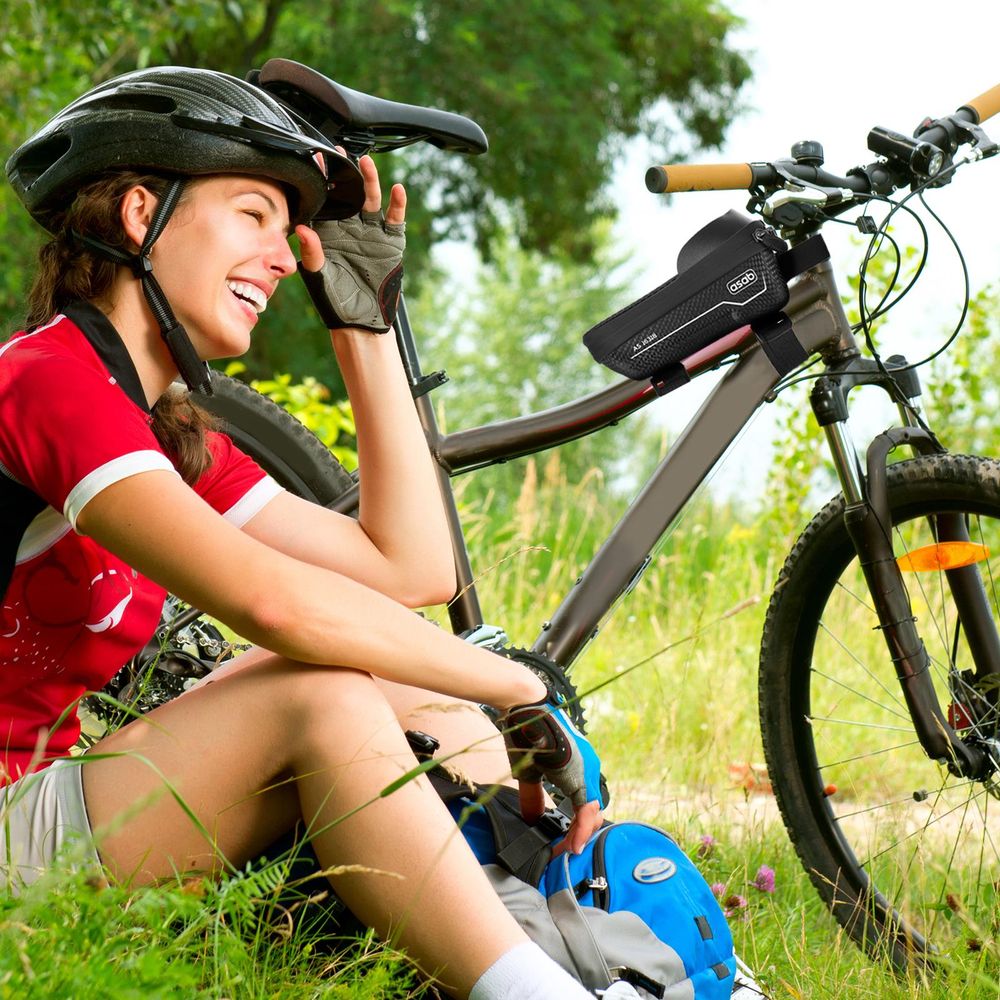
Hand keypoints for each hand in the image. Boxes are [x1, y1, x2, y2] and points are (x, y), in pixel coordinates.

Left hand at [296, 154, 405, 332]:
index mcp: (327, 233)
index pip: (323, 200)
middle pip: (347, 194)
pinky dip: (397, 205)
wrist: (362, 321)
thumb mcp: (318, 277)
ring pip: (370, 200)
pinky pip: (394, 220)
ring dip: (369, 182)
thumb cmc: (334, 302)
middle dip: (345, 173)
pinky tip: (397, 190)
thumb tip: (303, 229)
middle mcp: (349, 228)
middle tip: (340, 152)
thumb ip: (312, 253)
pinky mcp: (390, 243)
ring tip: (366, 164)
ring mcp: (371, 234)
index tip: (315, 158)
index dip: (320, 180)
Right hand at [499, 694, 604, 853]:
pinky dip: (581, 830)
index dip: (575, 828)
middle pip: (592, 812)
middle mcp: (588, 769)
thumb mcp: (529, 773)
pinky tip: (572, 845)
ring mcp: (588, 770)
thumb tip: (532, 818)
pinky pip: (587, 809)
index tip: (560, 845)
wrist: (525, 709)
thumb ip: (534, 796)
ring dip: (581, 836)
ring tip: (565, 852)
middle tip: (563, 852)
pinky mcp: (582, 773)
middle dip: (580, 835)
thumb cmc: (525, 734)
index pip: (583, 805)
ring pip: (594, 813)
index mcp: (577, 768)